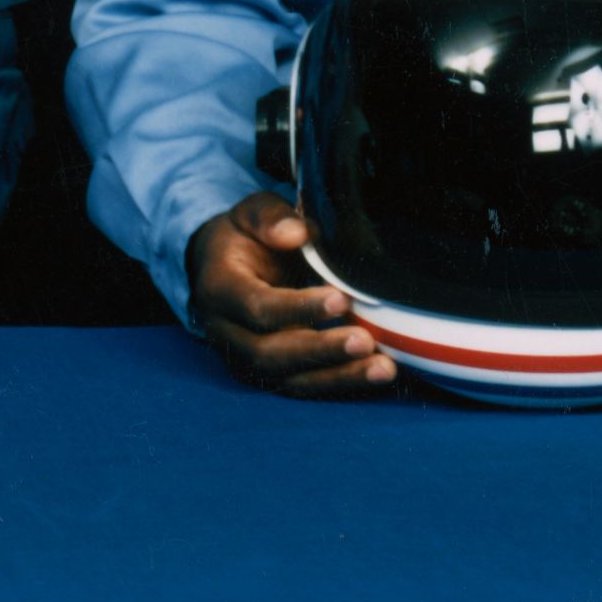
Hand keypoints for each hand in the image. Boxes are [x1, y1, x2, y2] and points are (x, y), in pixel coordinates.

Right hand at [186, 193, 392, 396]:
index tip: (340, 299)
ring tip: (382, 368)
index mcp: (219, 289)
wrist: (226, 267)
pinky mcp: (270, 375)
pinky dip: (342, 383)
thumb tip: (297, 234)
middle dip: (320, 350)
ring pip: (289, 380)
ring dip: (338, 376)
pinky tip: (376, 374)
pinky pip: (305, 386)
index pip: (255, 307)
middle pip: (269, 353)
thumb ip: (270, 218)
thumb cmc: (246, 238)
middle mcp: (225, 332)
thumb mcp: (252, 214)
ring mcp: (245, 360)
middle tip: (364, 340)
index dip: (297, 308)